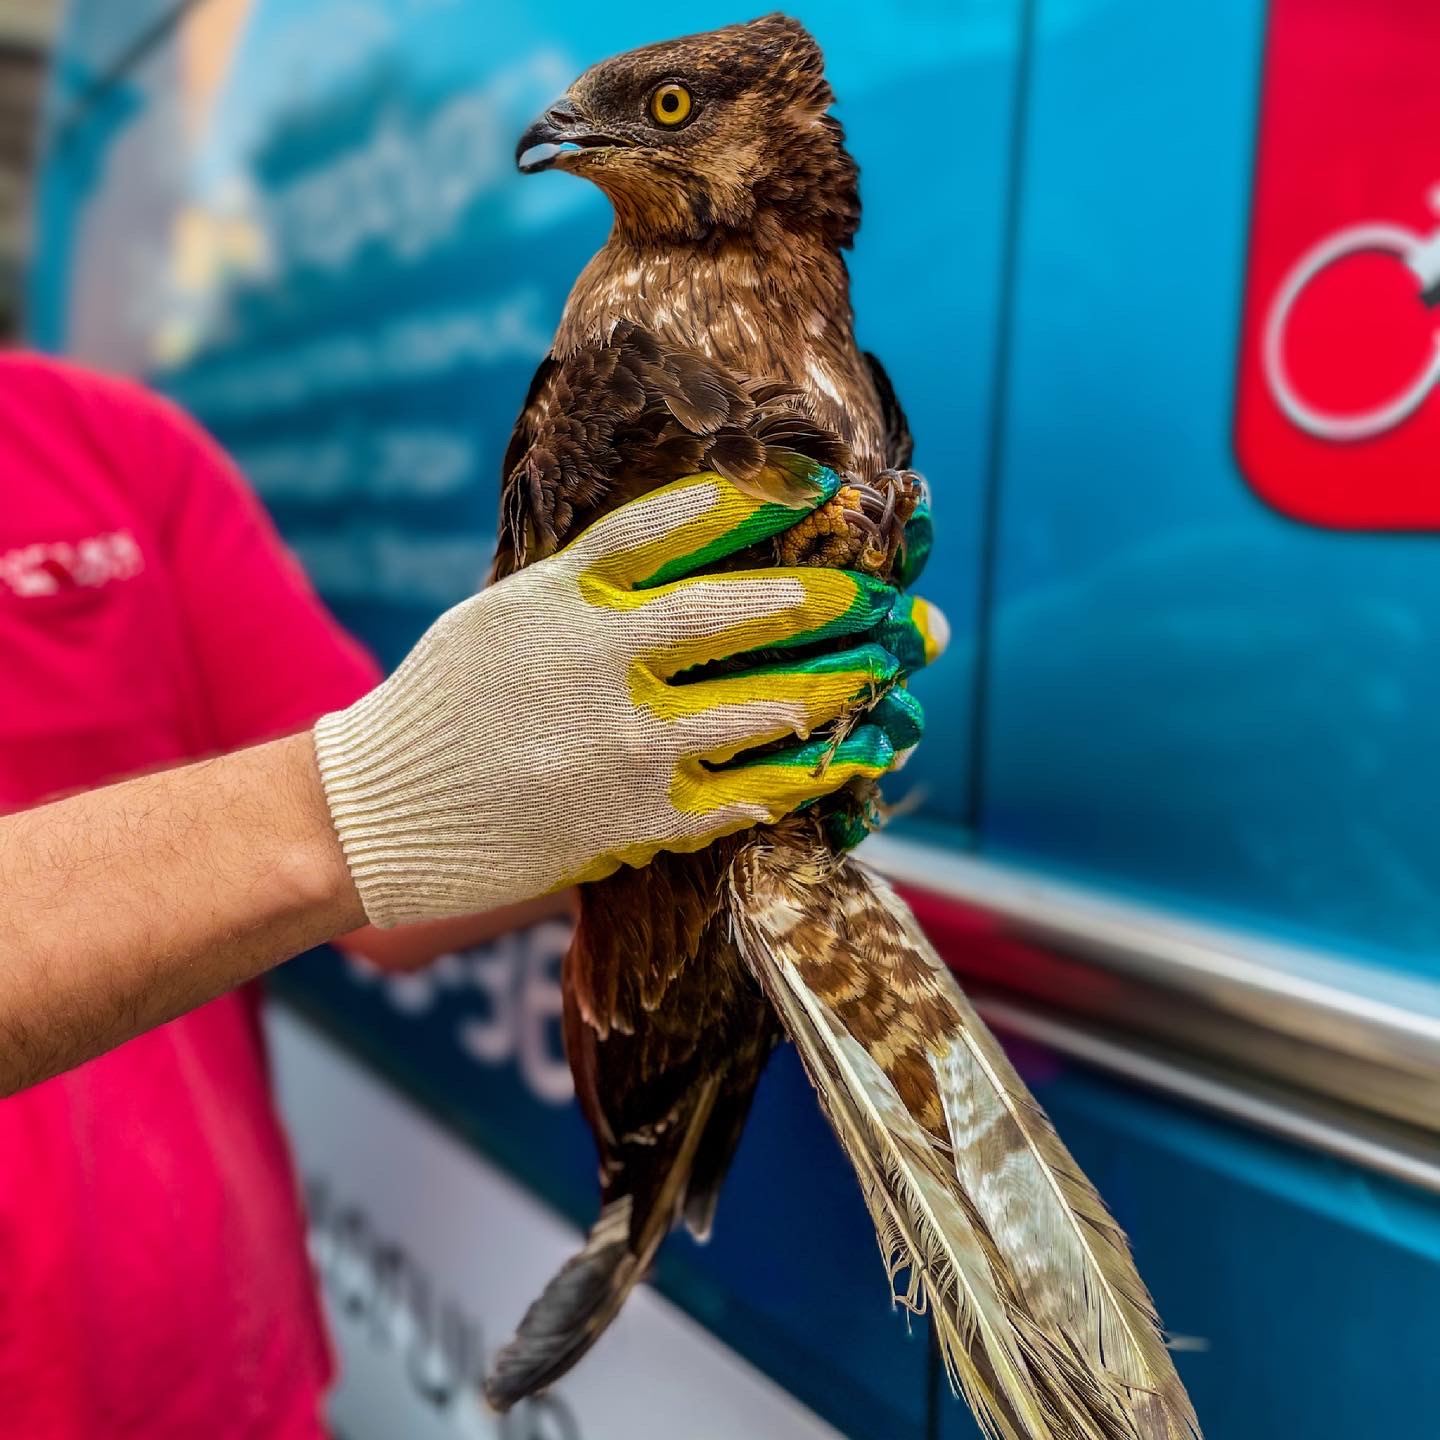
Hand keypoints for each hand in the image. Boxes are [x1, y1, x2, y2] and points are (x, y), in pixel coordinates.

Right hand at [313, 470, 947, 925]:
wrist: (380, 812)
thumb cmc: (436, 707)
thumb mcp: (498, 616)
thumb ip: (581, 586)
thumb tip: (667, 558)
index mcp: (562, 597)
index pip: (671, 529)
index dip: (752, 502)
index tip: (816, 486)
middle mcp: (600, 660)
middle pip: (735, 612)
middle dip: (820, 597)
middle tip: (881, 591)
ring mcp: (623, 744)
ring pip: (758, 704)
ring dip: (833, 684)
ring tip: (885, 669)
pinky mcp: (635, 819)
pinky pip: (742, 794)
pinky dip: (803, 775)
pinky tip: (851, 760)